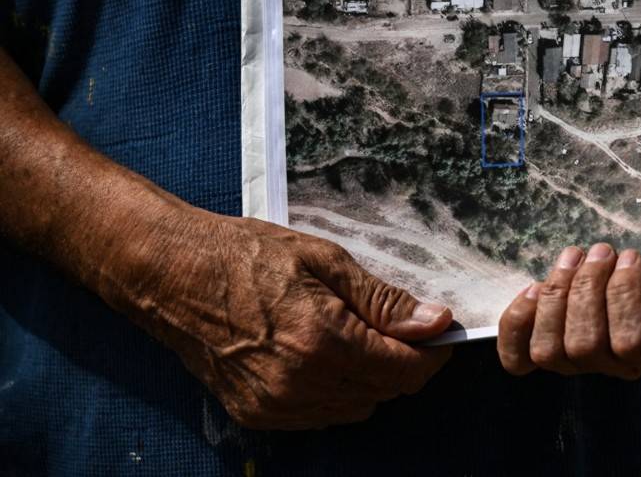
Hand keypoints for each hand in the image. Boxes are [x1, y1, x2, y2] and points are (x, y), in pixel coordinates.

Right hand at [115, 207, 453, 429]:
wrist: (172, 274)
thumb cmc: (246, 255)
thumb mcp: (325, 260)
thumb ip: (383, 300)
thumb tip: (435, 322)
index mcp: (322, 341)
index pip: (405, 370)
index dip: (432, 352)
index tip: (438, 332)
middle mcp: (300, 384)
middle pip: (385, 392)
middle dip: (402, 362)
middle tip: (396, 324)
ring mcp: (275, 406)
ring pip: (357, 408)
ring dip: (370, 378)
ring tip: (354, 333)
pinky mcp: (256, 415)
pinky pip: (321, 415)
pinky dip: (336, 391)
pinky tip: (323, 355)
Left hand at [497, 243, 640, 378]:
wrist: (619, 292)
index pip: (632, 342)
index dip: (626, 297)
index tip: (632, 256)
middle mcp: (607, 366)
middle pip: (585, 344)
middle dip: (588, 290)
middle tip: (598, 249)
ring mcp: (569, 363)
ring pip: (550, 350)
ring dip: (557, 297)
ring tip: (571, 258)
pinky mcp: (534, 354)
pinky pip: (516, 357)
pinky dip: (518, 322)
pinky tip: (532, 289)